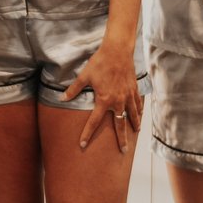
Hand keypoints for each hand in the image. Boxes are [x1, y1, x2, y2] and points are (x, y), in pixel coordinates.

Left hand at [70, 37, 140, 153]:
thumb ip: (74, 89)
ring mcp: (128, 96)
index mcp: (104, 100)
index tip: (83, 145)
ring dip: (134, 125)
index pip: (94, 122)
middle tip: (123, 151)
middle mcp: (118, 101)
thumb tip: (62, 98)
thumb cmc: (100, 63)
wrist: (118, 51)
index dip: (87, 134)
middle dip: (121, 139)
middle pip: (120, 124)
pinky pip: (138, 103)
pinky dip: (139, 110)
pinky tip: (140, 115)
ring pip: (132, 115)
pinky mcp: (133, 88)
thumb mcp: (84, 76)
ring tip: (136, 133)